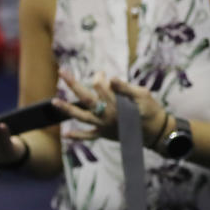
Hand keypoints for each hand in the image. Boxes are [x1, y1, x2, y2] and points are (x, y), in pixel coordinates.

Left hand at [53, 71, 167, 144]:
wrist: (156, 132)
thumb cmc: (151, 110)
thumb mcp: (143, 95)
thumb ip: (126, 88)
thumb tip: (111, 78)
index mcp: (116, 104)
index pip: (101, 86)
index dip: (99, 77)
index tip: (100, 73)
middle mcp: (106, 115)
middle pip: (85, 98)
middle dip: (73, 85)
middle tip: (62, 72)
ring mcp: (103, 126)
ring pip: (81, 117)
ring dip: (67, 109)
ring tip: (53, 102)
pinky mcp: (104, 134)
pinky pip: (88, 136)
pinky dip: (77, 136)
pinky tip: (65, 134)